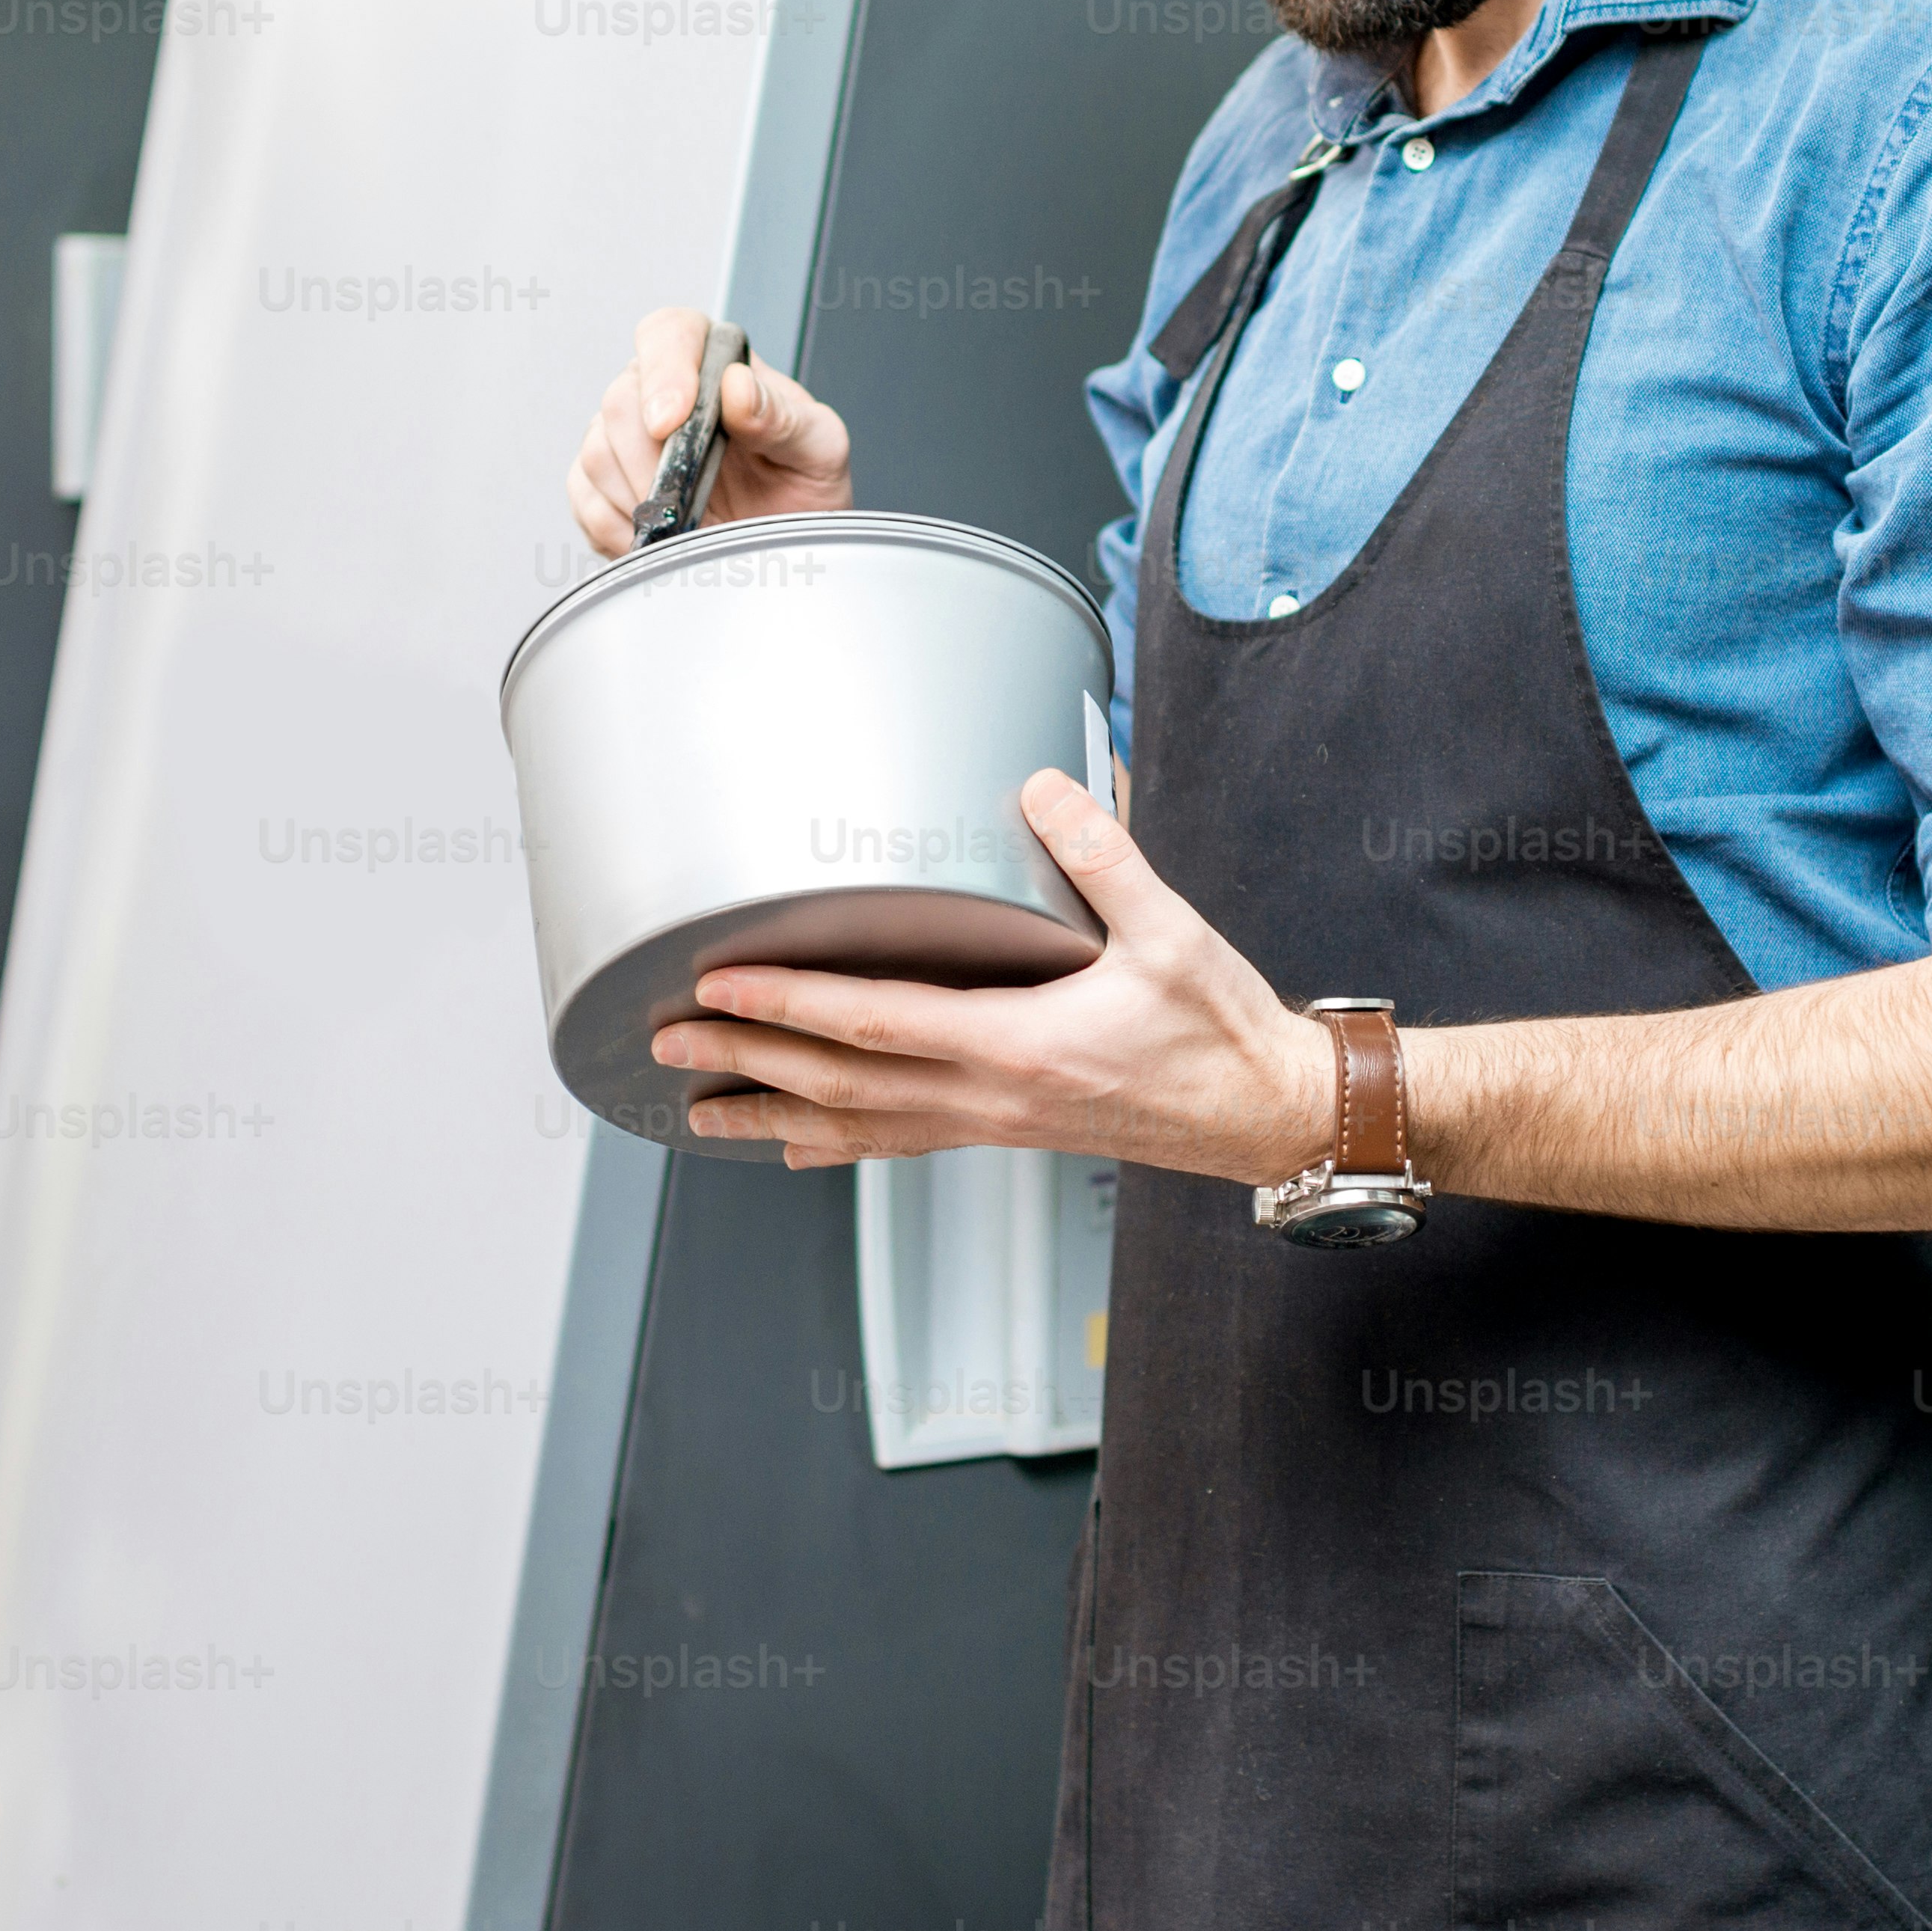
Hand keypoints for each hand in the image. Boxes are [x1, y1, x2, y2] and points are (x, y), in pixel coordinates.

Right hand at [564, 307, 853, 558]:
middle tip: (693, 498)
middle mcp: (665, 390)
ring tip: (686, 521)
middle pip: (621, 399)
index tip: (670, 423)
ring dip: (640, 498)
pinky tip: (656, 536)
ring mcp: (628, 435)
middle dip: (654, 460)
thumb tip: (738, 388)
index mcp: (716, 362)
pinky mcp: (603, 483)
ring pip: (597, 450)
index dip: (663, 373)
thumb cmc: (804, 488)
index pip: (669, 334)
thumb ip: (784, 417)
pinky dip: (616, 525)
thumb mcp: (819, 449)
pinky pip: (583, 496)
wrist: (787, 547)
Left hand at [657, 772, 1335, 1180]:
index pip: (877, 1025)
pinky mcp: (1005, 1130)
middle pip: (841, 1087)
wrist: (1264, 1115)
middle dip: (746, 1063)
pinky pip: (900, 1143)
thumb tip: (1041, 786)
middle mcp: (991, 1098)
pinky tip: (797, 1144)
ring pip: (859, 1129)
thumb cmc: (1221, 1033)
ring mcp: (993, 1124)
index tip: (721, 986)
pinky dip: (837, 1144)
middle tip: (667, 1042)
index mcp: (1020, 1047)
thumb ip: (1101, 854)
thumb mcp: (1171, 931)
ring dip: (772, 1113)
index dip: (790, 1006)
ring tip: (699, 1106)